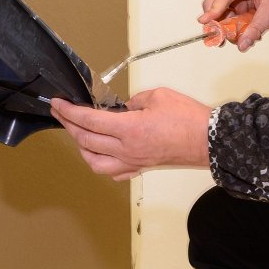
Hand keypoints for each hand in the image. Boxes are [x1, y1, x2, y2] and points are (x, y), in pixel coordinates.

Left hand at [50, 89, 211, 180]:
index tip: (58, 104)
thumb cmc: (189, 119)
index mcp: (129, 129)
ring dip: (80, 148)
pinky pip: (113, 171)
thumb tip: (122, 108)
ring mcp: (133, 162)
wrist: (210, 141)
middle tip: (60, 113)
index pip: (88, 121)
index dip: (69, 112)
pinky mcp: (141, 168)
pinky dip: (100, 162)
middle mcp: (126, 149)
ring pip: (94, 162)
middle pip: (86, 141)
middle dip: (68, 125)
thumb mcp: (157, 96)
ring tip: (76, 134)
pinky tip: (99, 154)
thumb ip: (133, 101)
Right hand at [199, 0, 268, 50]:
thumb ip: (255, 29)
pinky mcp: (236, 4)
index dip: (213, 9)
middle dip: (214, 21)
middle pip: (214, 1)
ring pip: (218, 11)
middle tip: (219, 38)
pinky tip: (240, 34)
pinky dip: (230, 28)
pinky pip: (226, 17)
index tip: (204, 21)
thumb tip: (241, 45)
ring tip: (235, 39)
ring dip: (223, 27)